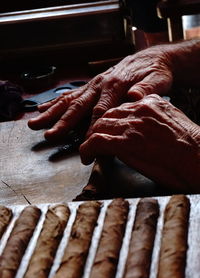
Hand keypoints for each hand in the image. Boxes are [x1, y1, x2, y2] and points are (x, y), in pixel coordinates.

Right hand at [28, 46, 172, 140]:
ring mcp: (93, 84)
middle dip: (62, 122)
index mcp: (115, 86)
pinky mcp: (91, 85)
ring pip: (69, 100)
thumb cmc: (155, 72)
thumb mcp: (158, 79)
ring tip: (34, 123)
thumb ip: (146, 89)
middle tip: (48, 135)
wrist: (152, 58)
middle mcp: (100, 85)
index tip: (86, 146)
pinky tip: (44, 108)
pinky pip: (71, 94)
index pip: (100, 112)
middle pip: (78, 106)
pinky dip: (56, 102)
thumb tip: (134, 98)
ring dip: (51, 113)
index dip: (92, 130)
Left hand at [80, 95, 199, 191]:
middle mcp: (139, 109)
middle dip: (99, 128)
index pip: (121, 107)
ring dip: (90, 139)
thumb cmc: (191, 146)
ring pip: (98, 126)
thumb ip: (156, 118)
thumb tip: (144, 126)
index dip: (112, 120)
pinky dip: (87, 149)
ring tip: (90, 151)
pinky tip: (88, 157)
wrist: (199, 158)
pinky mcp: (126, 143)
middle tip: (95, 141)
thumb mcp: (173, 121)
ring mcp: (132, 125)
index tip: (109, 130)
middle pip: (107, 115)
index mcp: (151, 102)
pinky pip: (96, 141)